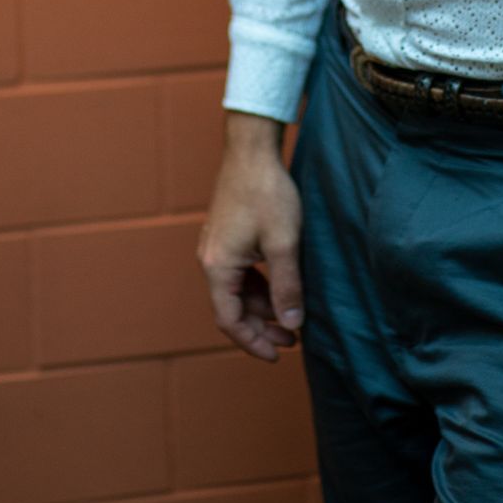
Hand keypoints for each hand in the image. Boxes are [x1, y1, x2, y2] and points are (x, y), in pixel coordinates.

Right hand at [197, 113, 304, 363]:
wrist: (252, 147)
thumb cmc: (267, 192)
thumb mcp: (284, 243)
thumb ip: (288, 287)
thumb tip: (292, 324)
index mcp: (217, 266)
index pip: (229, 321)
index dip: (253, 343)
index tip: (279, 355)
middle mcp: (209, 259)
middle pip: (231, 308)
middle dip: (261, 327)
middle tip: (293, 338)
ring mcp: (216, 246)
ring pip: (236, 290)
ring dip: (261, 307)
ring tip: (291, 315)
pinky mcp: (225, 234)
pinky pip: (238, 273)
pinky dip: (257, 286)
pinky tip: (280, 287)